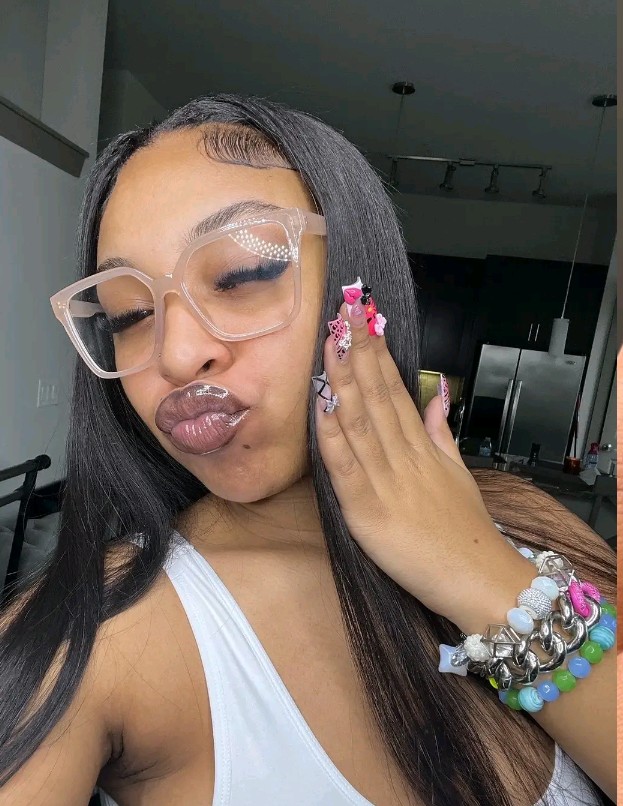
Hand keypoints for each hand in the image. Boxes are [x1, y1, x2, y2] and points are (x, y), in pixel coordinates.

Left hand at [314, 300, 532, 634]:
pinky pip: (344, 464)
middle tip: (344, 316)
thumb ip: (442, 433)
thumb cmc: (465, 529)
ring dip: (342, 381)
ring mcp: (383, 479)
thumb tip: (435, 397)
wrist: (475, 577)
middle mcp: (401, 455)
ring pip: (358, 421)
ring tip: (330, 345)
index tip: (364, 326)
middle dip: (358, 353)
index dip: (377, 355)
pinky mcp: (365, 508)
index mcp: (422, 446)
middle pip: (375, 396)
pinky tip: (321, 405)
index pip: (394, 390)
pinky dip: (331, 433)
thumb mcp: (458, 472)